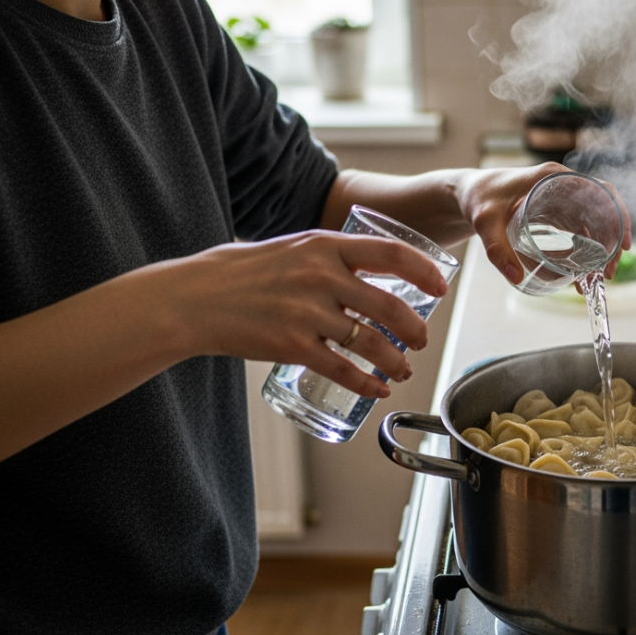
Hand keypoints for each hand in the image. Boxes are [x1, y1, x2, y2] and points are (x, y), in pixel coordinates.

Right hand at [158, 231, 447, 397]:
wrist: (193, 298)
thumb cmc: (241, 272)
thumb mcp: (292, 248)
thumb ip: (330, 257)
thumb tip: (372, 270)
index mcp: (324, 245)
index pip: (392, 254)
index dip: (425, 271)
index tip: (442, 288)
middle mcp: (320, 276)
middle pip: (391, 306)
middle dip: (416, 329)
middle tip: (422, 340)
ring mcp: (306, 313)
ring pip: (372, 343)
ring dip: (397, 361)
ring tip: (404, 368)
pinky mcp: (291, 347)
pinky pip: (343, 370)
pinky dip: (367, 384)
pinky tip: (376, 389)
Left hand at [456, 162, 633, 284]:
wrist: (467, 194)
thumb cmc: (478, 200)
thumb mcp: (485, 224)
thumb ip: (497, 250)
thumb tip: (517, 278)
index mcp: (554, 177)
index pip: (601, 190)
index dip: (619, 215)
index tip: (623, 243)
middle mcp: (562, 184)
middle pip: (602, 210)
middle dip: (611, 242)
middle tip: (607, 273)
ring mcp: (561, 198)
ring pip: (593, 222)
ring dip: (600, 249)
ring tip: (597, 278)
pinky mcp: (555, 212)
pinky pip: (580, 228)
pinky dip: (586, 249)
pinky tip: (582, 272)